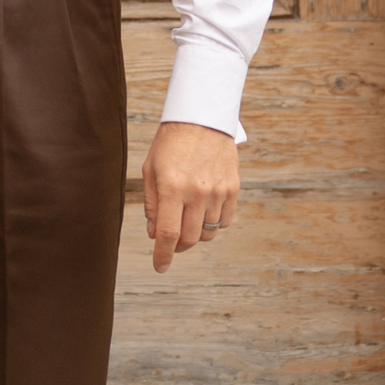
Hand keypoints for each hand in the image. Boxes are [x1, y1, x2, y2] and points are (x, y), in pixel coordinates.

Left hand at [142, 121, 239, 272]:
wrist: (202, 117)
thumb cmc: (171, 143)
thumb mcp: (151, 170)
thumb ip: (152, 205)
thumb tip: (155, 234)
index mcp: (172, 187)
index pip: (168, 234)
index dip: (162, 255)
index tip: (159, 267)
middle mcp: (197, 192)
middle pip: (189, 238)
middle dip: (177, 246)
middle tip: (171, 242)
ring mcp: (218, 191)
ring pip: (208, 233)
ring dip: (195, 234)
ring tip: (187, 219)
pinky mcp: (233, 188)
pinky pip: (224, 221)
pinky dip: (213, 224)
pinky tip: (203, 212)